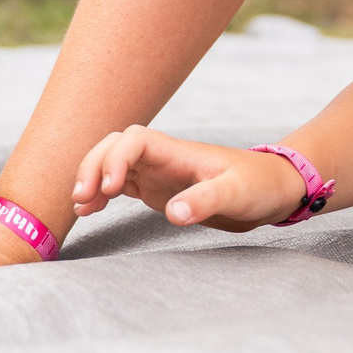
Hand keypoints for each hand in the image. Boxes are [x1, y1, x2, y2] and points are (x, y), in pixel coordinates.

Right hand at [73, 124, 304, 230]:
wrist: (272, 190)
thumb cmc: (259, 185)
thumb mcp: (238, 194)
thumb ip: (207, 200)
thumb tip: (174, 213)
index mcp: (178, 152)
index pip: (134, 139)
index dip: (115, 158)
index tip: (112, 189)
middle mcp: (163, 158)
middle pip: (114, 146)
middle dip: (93, 165)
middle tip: (83, 197)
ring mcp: (158, 173)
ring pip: (112, 163)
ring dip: (93, 177)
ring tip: (80, 205)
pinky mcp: (158, 190)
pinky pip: (120, 184)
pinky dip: (102, 193)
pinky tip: (90, 210)